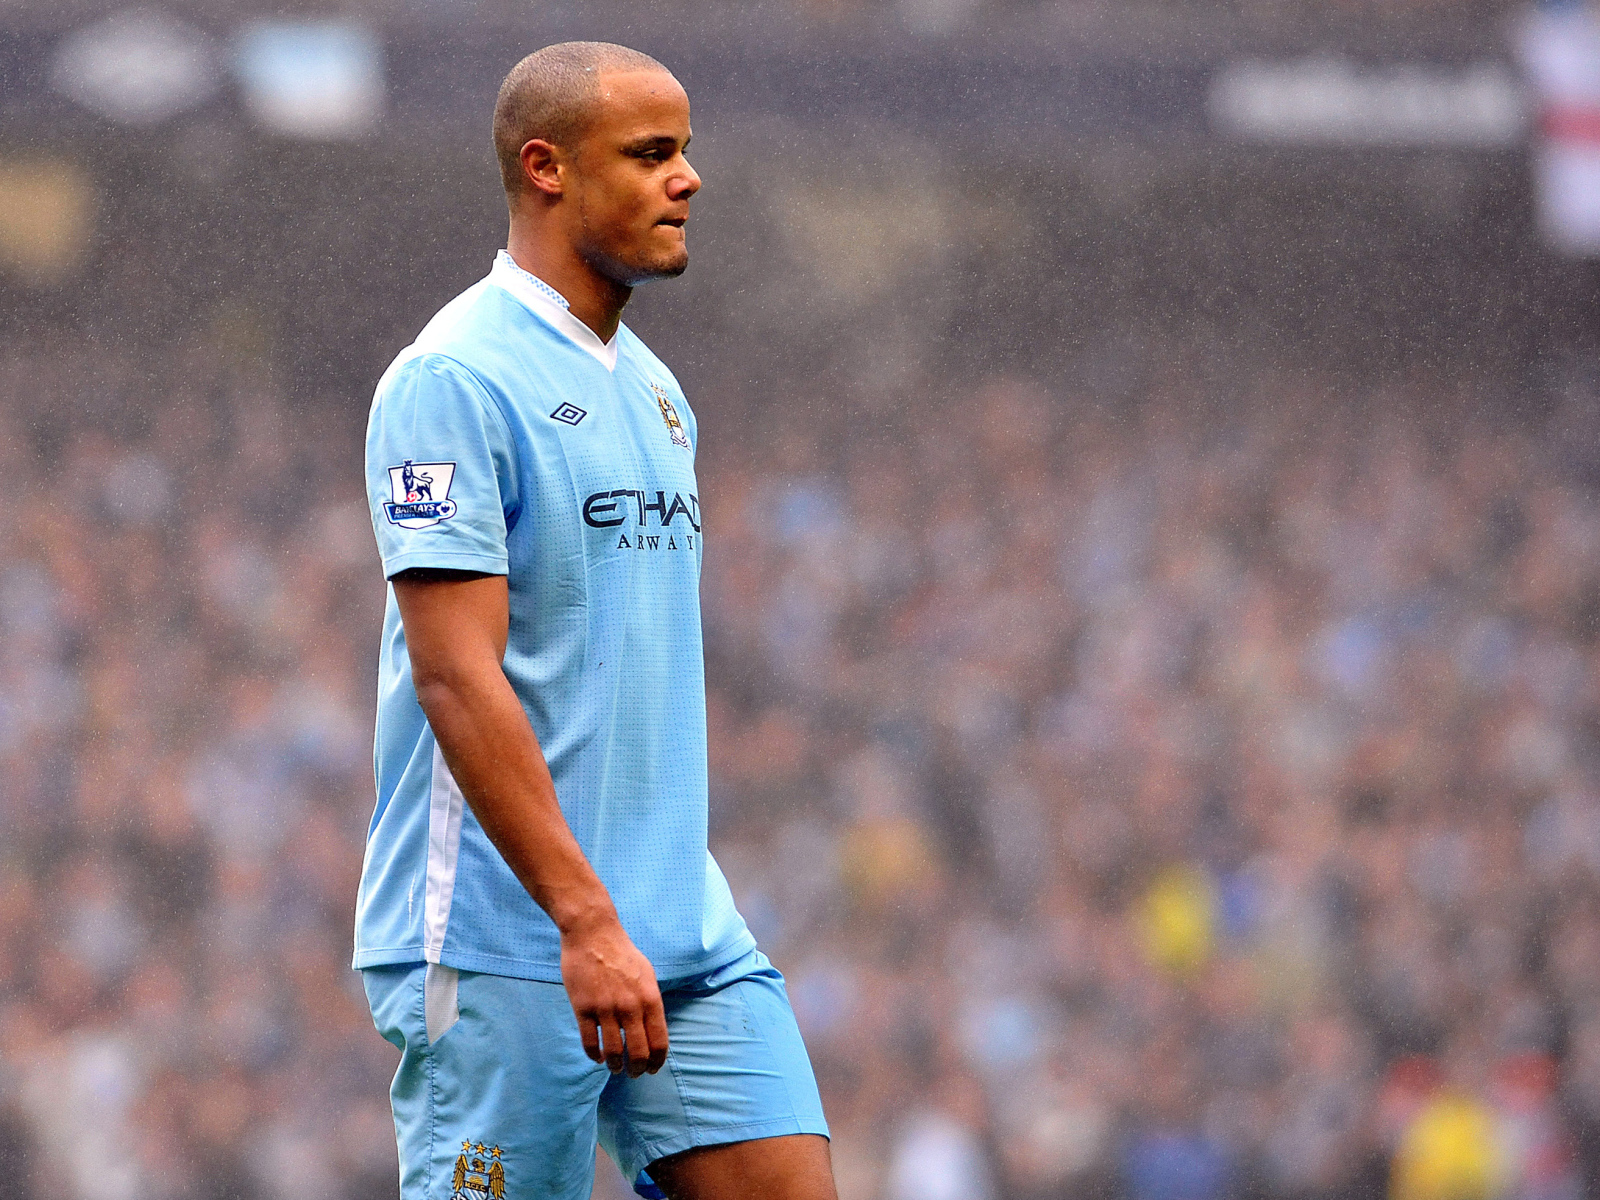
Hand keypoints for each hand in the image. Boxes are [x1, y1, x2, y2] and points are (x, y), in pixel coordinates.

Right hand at [560, 915, 668, 1076]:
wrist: (593, 934)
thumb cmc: (622, 953)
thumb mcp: (647, 974)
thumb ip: (650, 1002)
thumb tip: (653, 1028)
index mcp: (650, 999)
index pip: (659, 1042)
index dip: (657, 1061)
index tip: (652, 1069)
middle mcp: (631, 1007)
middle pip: (638, 1053)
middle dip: (637, 1069)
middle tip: (633, 1073)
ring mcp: (606, 1008)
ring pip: (613, 1052)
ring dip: (615, 1066)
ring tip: (615, 1068)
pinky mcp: (584, 1008)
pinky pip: (590, 1042)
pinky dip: (594, 1055)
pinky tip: (597, 1057)